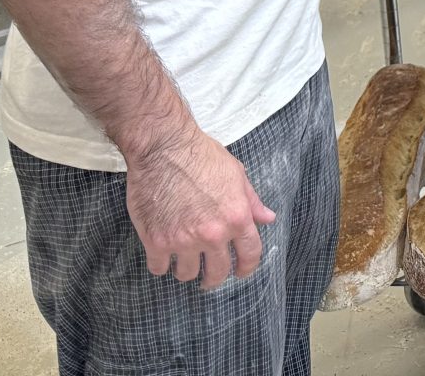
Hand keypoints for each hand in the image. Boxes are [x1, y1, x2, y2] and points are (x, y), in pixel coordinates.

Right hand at [123, 126, 276, 287]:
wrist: (163, 147)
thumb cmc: (201, 156)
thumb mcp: (236, 174)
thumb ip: (252, 201)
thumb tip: (268, 218)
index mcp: (237, 217)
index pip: (250, 254)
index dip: (247, 267)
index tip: (241, 272)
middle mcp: (213, 234)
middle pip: (218, 272)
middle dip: (215, 277)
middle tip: (209, 275)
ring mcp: (183, 240)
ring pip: (187, 274)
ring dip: (187, 269)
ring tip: (184, 259)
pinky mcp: (156, 241)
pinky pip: (159, 268)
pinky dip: (161, 264)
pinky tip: (162, 254)